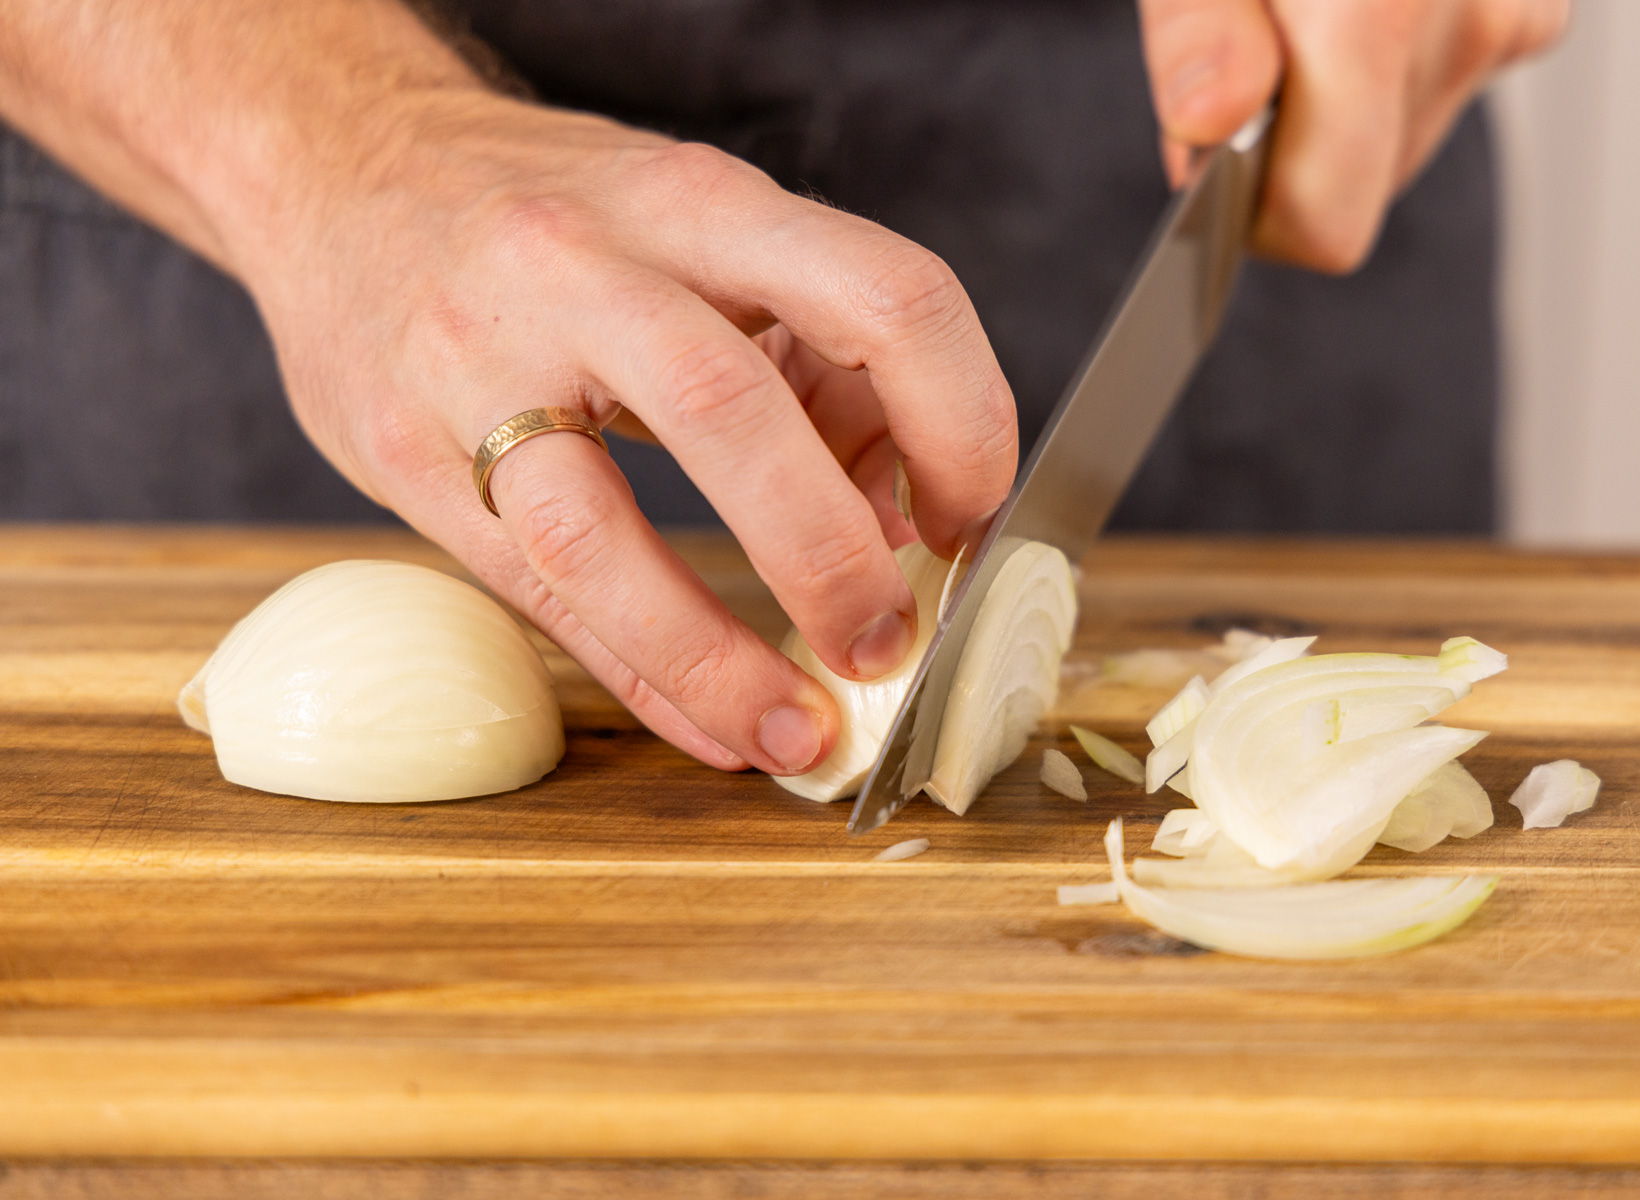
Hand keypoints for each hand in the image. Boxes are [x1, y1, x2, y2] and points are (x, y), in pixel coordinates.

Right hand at [244, 95, 1016, 775]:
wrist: (337, 164)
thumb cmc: (552, 215)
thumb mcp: (696, 230)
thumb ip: (803, 351)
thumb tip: (900, 510)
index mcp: (695, 200)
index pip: (884, 297)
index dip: (961, 424)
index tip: (970, 516)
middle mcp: (583, 265)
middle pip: (733, 412)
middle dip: (833, 556)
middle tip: (890, 641)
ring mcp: (476, 361)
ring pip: (602, 531)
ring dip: (722, 651)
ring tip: (799, 729)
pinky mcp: (407, 455)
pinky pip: (537, 595)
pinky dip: (643, 676)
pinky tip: (710, 726)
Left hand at [1137, 0, 1569, 270]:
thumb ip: (1196, 33)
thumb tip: (1207, 126)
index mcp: (1373, 17)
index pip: (1323, 230)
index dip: (1254, 216)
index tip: (1213, 151)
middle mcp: (1463, 29)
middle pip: (1360, 189)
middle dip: (1297, 144)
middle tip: (1252, 42)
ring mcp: (1507, 18)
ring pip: (1402, 138)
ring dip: (1344, 94)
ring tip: (1310, 0)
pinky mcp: (1531, 6)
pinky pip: (1444, 79)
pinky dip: (1396, 54)